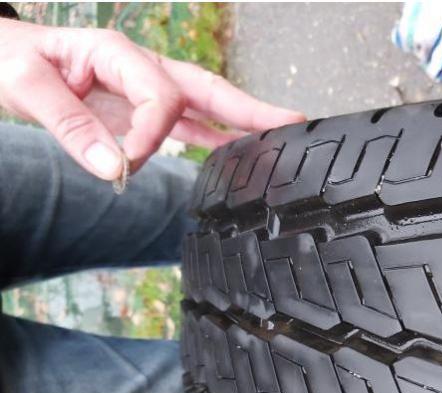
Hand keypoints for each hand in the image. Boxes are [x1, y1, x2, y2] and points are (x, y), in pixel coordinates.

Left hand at [0, 19, 304, 179]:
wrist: (1, 59)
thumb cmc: (11, 60)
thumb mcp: (27, 85)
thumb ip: (70, 126)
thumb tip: (111, 166)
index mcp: (118, 54)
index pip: (160, 95)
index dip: (152, 133)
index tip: (127, 163)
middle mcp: (140, 69)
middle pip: (207, 89)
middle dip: (249, 109)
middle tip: (291, 122)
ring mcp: (144, 90)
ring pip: (205, 106)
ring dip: (242, 123)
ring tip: (278, 138)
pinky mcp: (140, 111)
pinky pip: (186, 124)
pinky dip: (213, 137)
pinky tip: (236, 151)